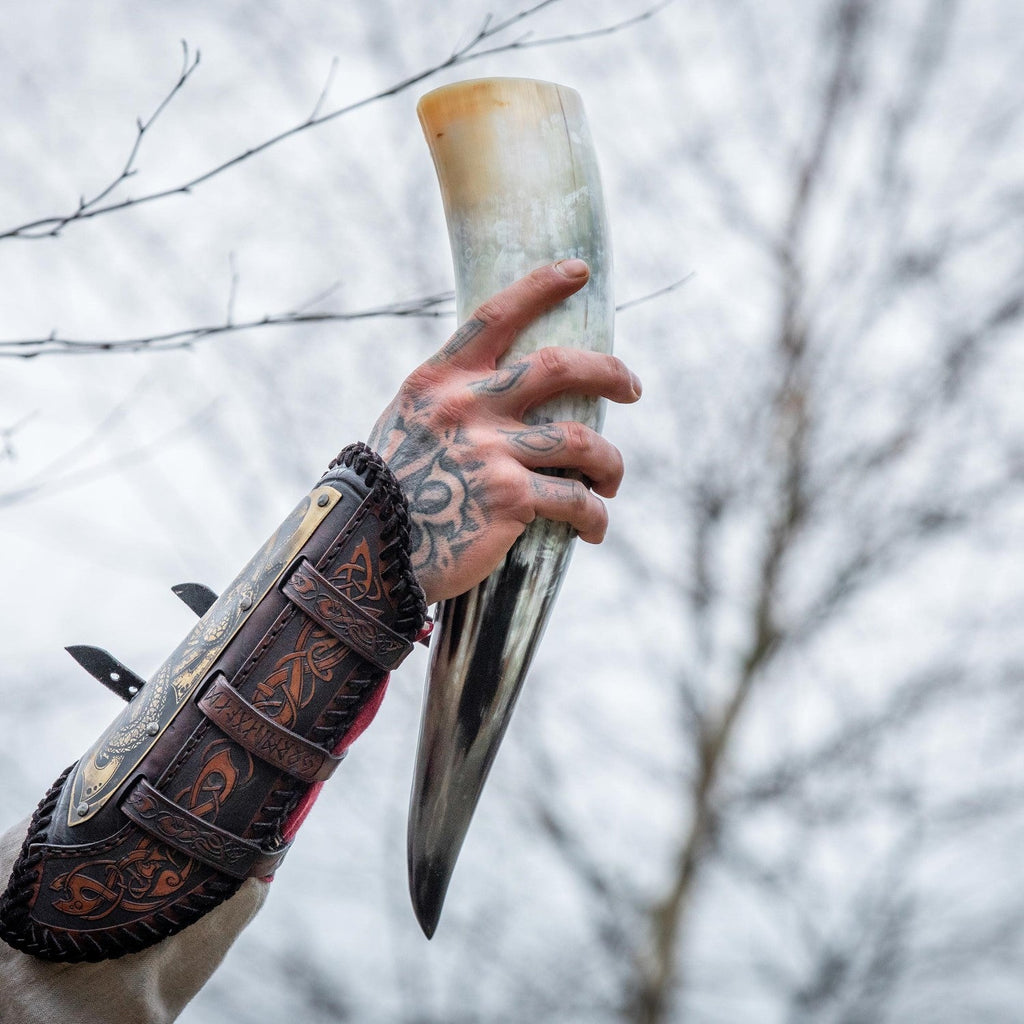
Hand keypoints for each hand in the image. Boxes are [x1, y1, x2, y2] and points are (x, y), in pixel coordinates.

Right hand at [368, 260, 641, 604]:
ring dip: (610, 462)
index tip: (578, 270)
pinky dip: (594, 515)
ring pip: (581, 440)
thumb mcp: (409, 425)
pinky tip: (593, 527)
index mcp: (439, 381)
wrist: (365, 551)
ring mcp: (490, 450)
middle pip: (560, 367)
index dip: (541, 286)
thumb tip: (504, 393)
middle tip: (632, 388)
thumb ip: (452, 402)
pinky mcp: (509, 498)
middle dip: (609, 373)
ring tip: (611, 480)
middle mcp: (467, 406)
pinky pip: (575, 500)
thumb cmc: (390, 491)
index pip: (496, 316)